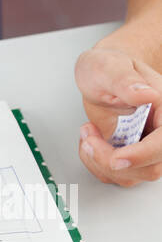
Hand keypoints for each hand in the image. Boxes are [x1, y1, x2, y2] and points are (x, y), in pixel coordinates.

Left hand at [73, 47, 161, 186]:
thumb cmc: (108, 67)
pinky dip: (97, 164)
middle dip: (112, 160)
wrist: (101, 74)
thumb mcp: (109, 66)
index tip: (117, 157)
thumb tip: (144, 93)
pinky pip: (117, 175)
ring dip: (102, 163)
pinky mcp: (131, 156)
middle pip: (151, 168)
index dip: (143, 154)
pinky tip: (90, 142)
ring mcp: (146, 146)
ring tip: (87, 134)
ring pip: (133, 176)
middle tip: (88, 138)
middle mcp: (160, 131)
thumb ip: (124, 79)